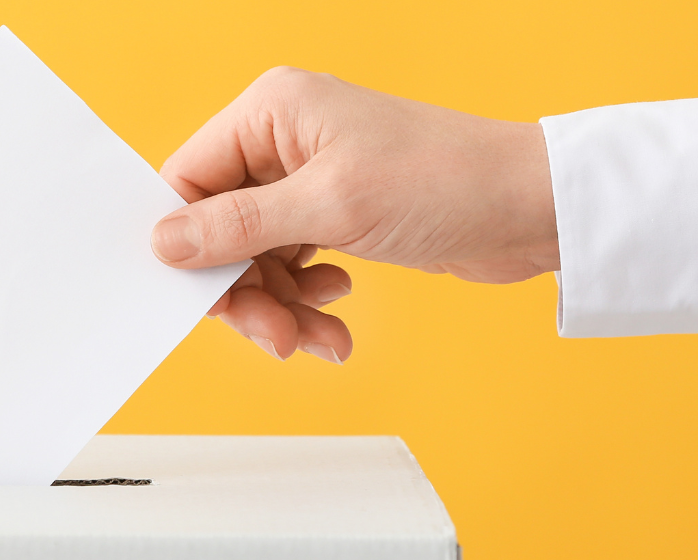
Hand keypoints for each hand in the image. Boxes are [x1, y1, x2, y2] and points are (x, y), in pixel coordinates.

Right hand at [152, 67, 557, 362]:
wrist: (531, 209)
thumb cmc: (447, 182)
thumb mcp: (330, 207)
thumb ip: (239, 226)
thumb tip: (166, 241)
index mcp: (273, 111)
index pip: (189, 179)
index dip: (188, 243)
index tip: (202, 296)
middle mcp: (286, 138)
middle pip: (220, 228)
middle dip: (245, 289)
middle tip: (274, 335)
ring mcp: (312, 177)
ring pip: (256, 256)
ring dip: (280, 306)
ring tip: (316, 337)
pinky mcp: (339, 212)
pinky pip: (294, 265)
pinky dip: (307, 300)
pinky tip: (337, 314)